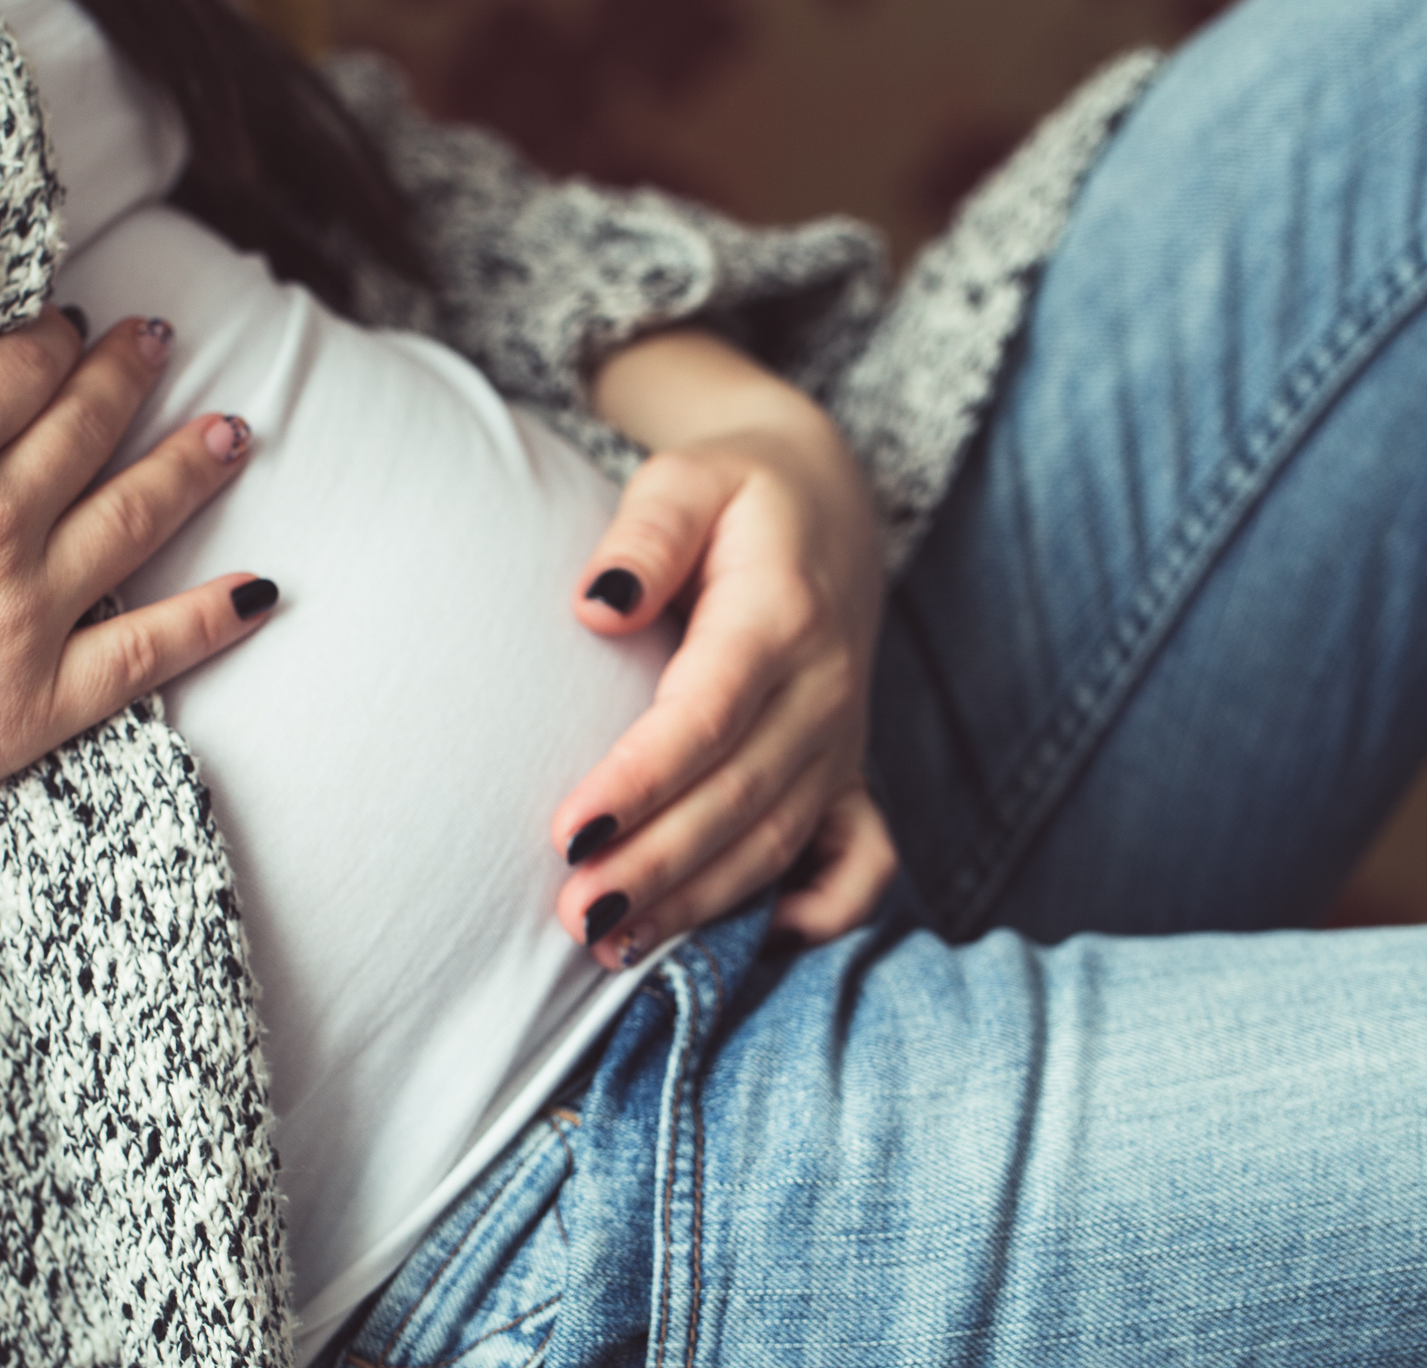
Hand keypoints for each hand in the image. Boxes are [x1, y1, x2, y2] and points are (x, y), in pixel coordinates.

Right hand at [0, 252, 271, 963]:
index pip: (16, 371)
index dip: (48, 340)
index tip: (67, 326)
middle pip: (86, 429)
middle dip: (126, 377)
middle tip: (159, 345)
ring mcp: (27, 615)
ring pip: (135, 517)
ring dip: (191, 468)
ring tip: (232, 433)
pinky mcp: (38, 704)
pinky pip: (149, 653)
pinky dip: (212, 619)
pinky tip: (261, 591)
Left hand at [553, 330, 896, 966]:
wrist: (827, 504)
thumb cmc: (733, 495)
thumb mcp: (686, 479)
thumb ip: (647, 533)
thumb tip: (597, 604)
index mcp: (780, 615)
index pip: (708, 714)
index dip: (641, 780)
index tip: (567, 833)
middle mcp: (824, 690)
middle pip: (740, 796)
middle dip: (657, 865)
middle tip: (573, 914)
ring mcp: (843, 741)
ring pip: (779, 841)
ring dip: (700, 903)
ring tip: (610, 944)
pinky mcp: (850, 774)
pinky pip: (858, 862)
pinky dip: (820, 915)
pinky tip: (752, 947)